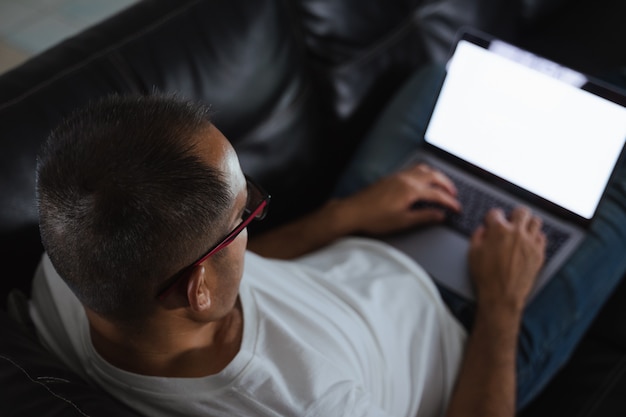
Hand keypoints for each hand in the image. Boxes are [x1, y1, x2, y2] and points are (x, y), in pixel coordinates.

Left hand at [339, 163, 460, 234]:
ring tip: (442, 185)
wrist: (352, 212)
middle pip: (433, 176)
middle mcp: (405, 179)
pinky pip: (412, 169)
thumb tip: (440, 215)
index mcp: (410, 190)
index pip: (437, 194)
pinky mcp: (390, 177)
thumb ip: (424, 217)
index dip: (450, 202)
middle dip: (447, 184)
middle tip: (454, 194)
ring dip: (435, 175)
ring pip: (423, 169)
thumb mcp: (402, 222)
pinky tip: (422, 181)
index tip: (457, 208)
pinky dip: (423, 173)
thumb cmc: (374, 219)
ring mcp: (397, 176)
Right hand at [469, 206, 546, 311]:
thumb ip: (477, 236)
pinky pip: (542, 237)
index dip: (491, 218)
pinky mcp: (539, 253)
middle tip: (510, 221)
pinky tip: (528, 242)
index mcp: (498, 230)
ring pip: (535, 221)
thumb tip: (483, 230)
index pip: (496, 213)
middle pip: (521, 211)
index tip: (491, 222)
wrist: (502, 295)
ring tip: (521, 230)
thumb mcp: (473, 253)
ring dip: (527, 223)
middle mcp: (517, 233)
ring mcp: (530, 243)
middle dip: (514, 214)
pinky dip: (535, 237)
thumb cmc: (486, 276)